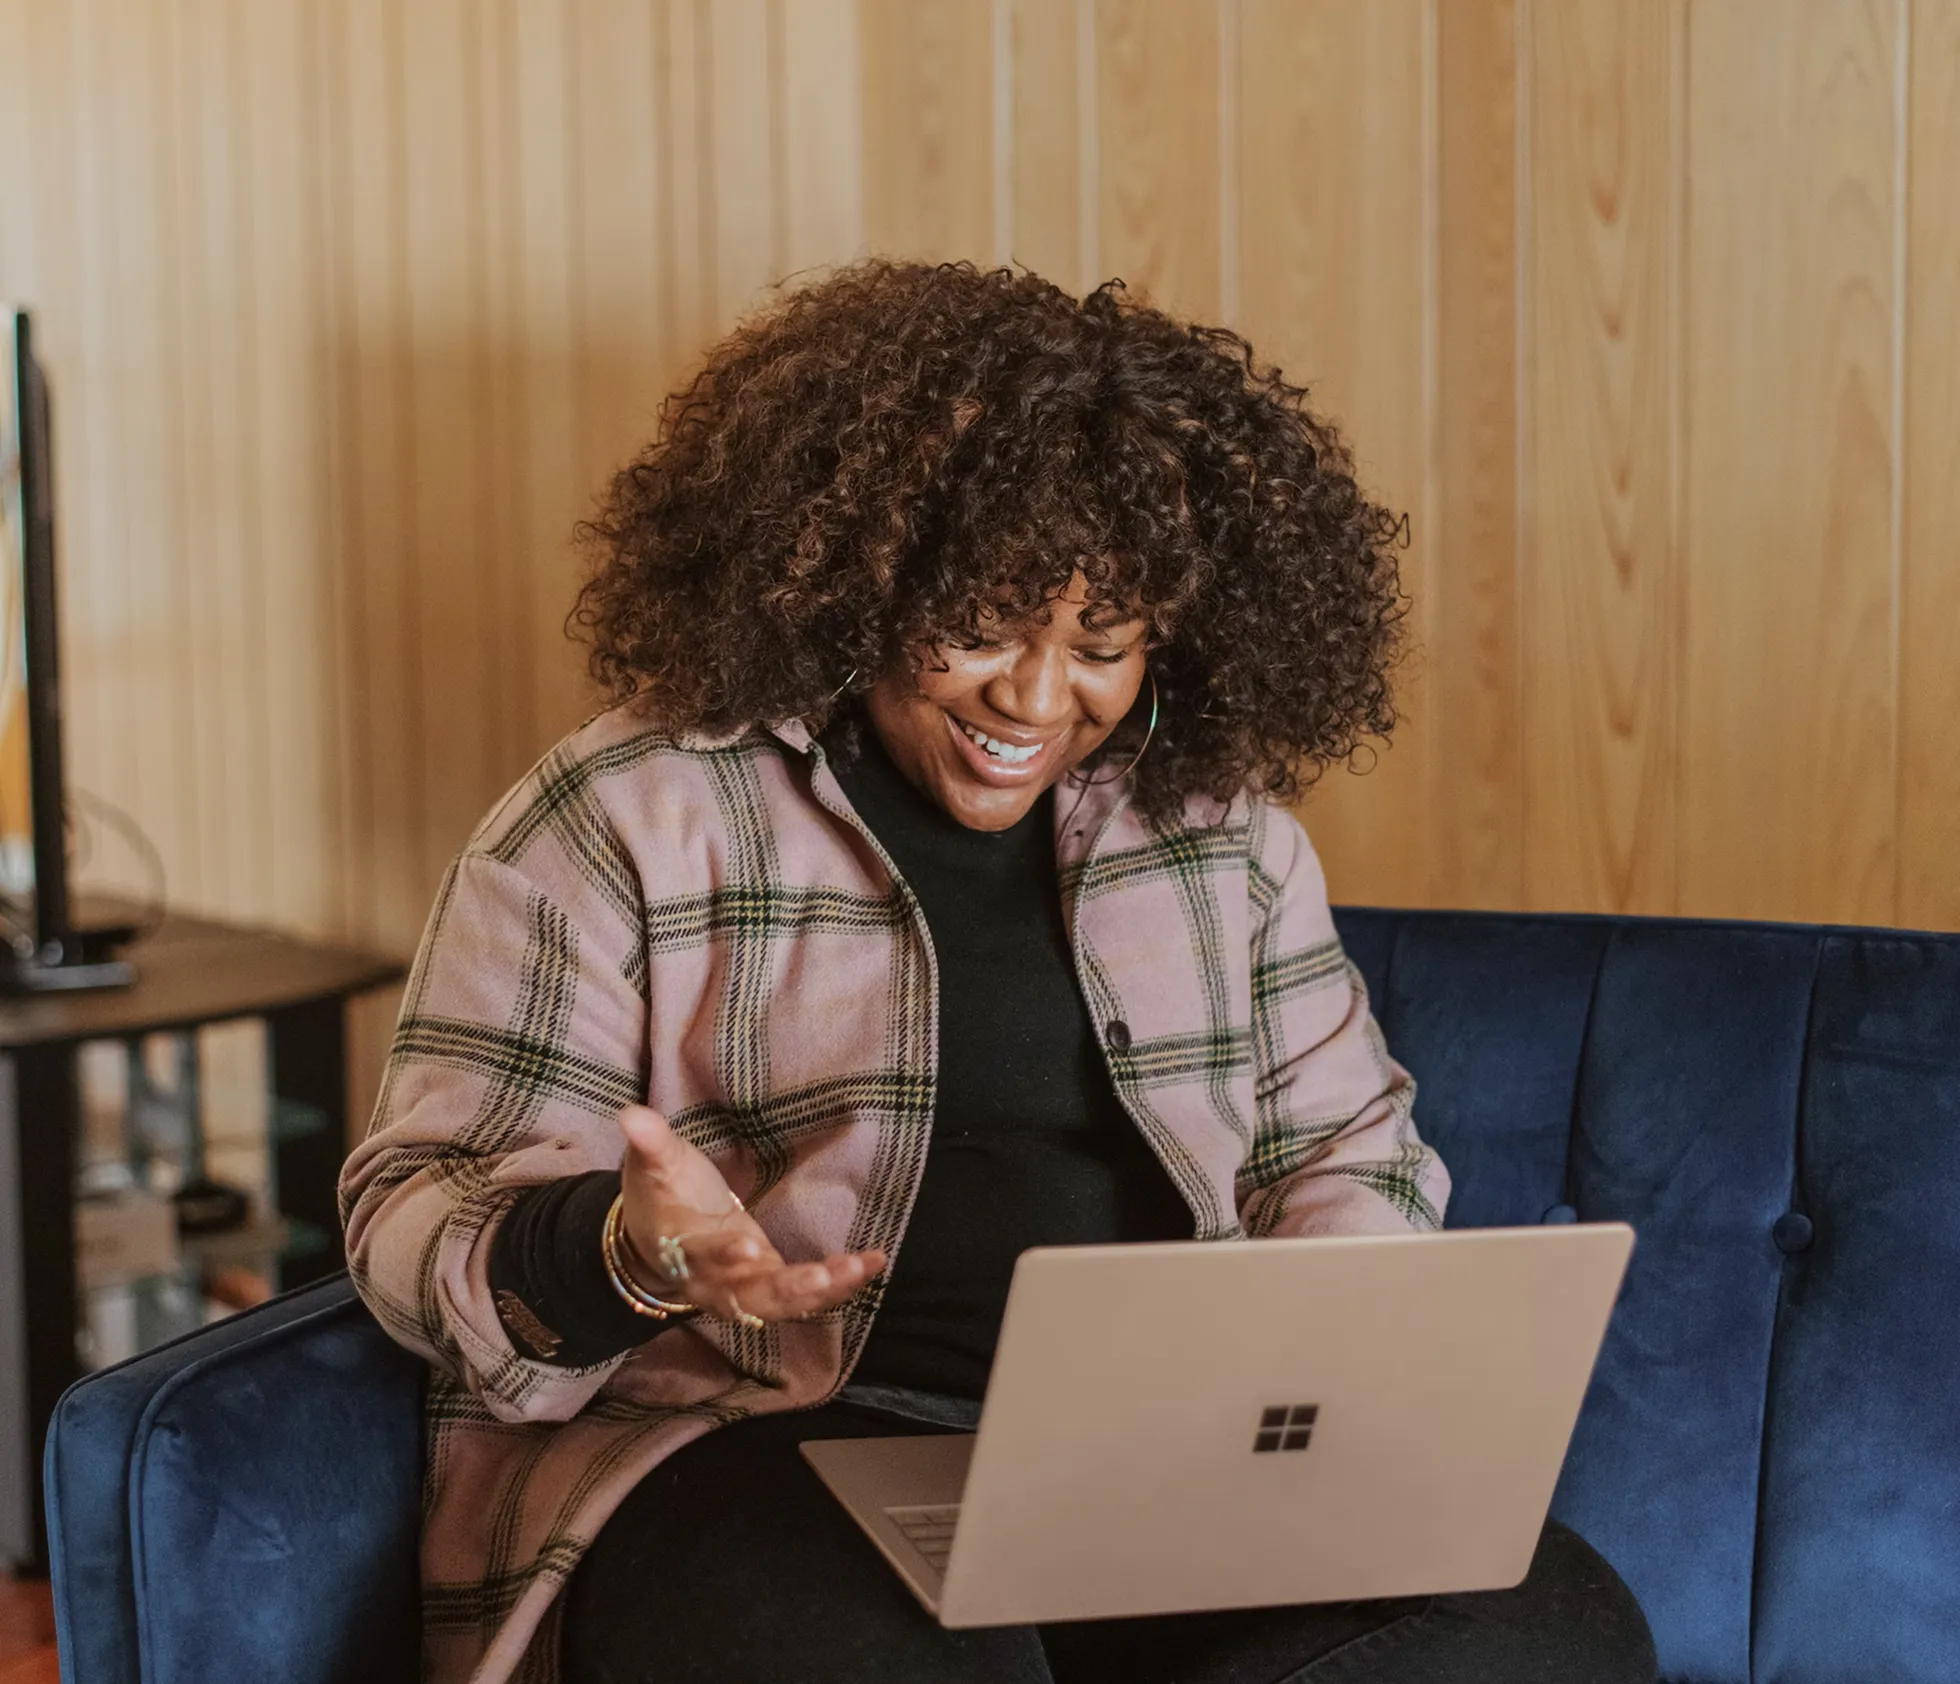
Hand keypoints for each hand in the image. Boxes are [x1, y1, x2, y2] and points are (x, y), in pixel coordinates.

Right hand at [616, 1105, 885, 1323]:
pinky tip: (873, 1263)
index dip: (722, 1255)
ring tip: (859, 1268)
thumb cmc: (662, 1198)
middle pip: (748, 1295)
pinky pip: (806, 1295)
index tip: (747, 1248)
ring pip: (783, 1302)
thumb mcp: (653, 1167)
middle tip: (821, 1277)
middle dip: (786, 1288)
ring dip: (823, 1291)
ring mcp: (745, 1288)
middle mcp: (714, 1280)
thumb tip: (631, 1114)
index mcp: (682, 1248)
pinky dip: (839, 1284)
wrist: (659, 1245)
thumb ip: (650, 1143)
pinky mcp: (770, 1286)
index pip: (701, 1255)